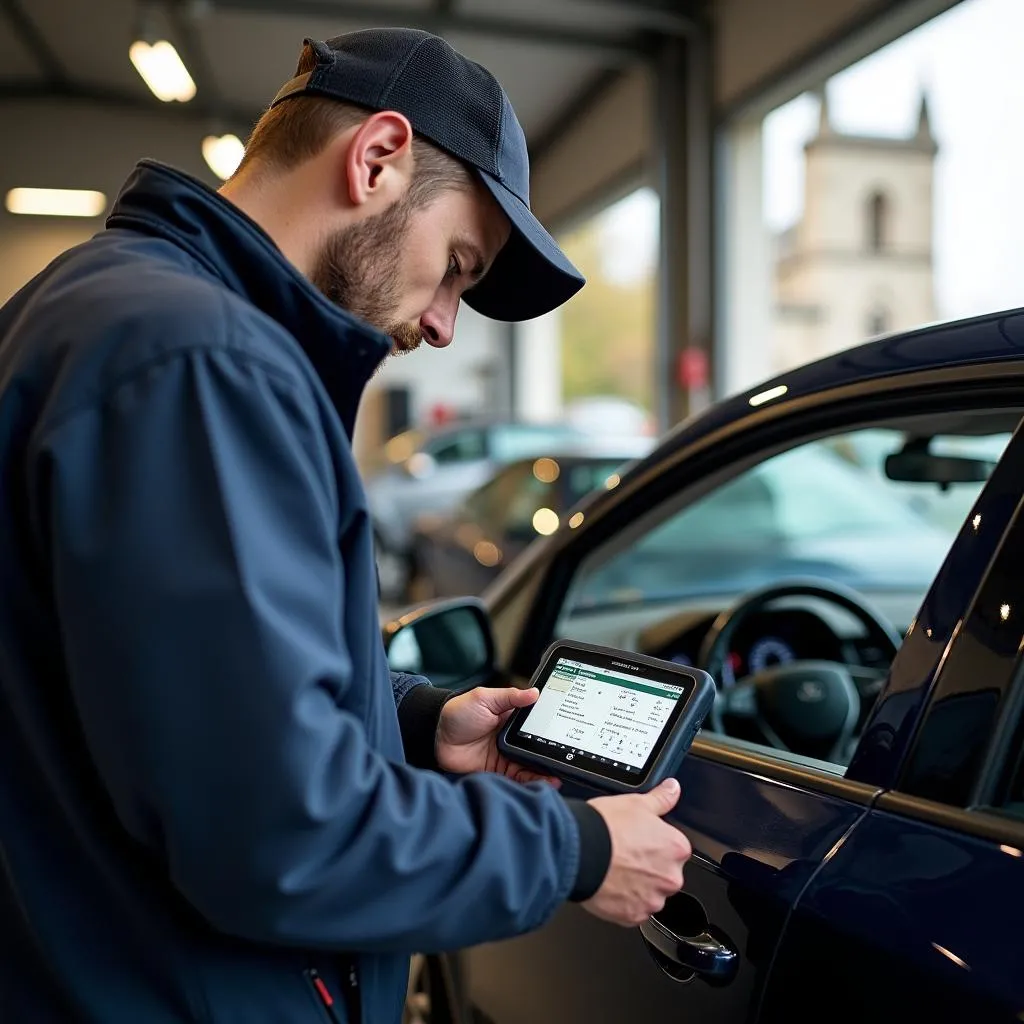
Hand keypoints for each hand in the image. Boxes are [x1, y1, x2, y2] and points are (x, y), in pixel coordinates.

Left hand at [436, 686, 559, 785]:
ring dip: (544, 772)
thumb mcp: (485, 699)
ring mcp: (505, 757)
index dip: (551, 732)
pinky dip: (529, 782)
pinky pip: (517, 779)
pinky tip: (540, 784)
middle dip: (551, 756)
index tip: (565, 736)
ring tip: (557, 776)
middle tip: (565, 761)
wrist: (434, 736)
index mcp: (511, 719)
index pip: (537, 726)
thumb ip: (510, 696)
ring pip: (530, 766)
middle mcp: (512, 739)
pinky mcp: (497, 772)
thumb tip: (534, 692)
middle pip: (536, 749)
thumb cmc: (457, 713)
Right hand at [582, 778, 691, 926]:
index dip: (655, 842)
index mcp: (676, 848)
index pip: (674, 847)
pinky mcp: (633, 916)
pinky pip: (633, 910)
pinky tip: (610, 885)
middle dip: (649, 867)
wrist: (579, 852)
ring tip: (615, 870)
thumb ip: (661, 798)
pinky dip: (623, 902)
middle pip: (665, 873)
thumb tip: (673, 788)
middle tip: (625, 854)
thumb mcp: (636, 802)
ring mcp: (652, 899)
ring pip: (649, 893)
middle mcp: (670, 877)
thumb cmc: (606, 828)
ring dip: (637, 886)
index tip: (640, 840)